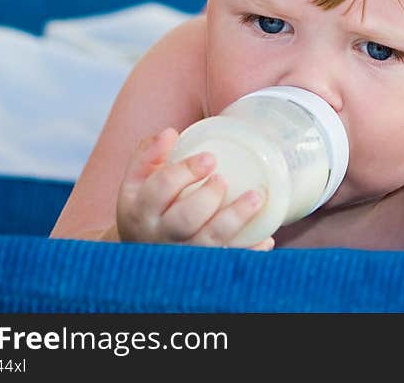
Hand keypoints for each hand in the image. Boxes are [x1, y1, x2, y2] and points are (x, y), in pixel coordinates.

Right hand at [115, 128, 274, 249]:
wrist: (142, 249)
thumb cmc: (147, 206)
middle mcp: (161, 234)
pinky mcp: (202, 268)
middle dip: (208, 197)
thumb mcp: (138, 180)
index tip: (210, 158)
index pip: (161, 188)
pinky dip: (249, 251)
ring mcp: (183, 253)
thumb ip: (150, 155)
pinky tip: (265, 238)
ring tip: (256, 197)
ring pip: (210, 240)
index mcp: (142, 208)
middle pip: (185, 218)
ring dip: (235, 218)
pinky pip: (229, 260)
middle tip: (223, 179)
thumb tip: (170, 134)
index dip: (185, 171)